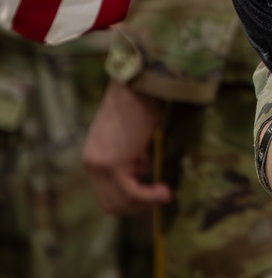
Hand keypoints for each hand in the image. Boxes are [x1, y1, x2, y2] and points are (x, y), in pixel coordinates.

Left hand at [83, 79, 170, 214]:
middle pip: (111, 203)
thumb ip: (128, 153)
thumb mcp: (130, 133)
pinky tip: (165, 192)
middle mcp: (91, 161)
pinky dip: (149, 198)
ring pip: (120, 203)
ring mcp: (99, 164)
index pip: (106, 192)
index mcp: (93, 153)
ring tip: (166, 193)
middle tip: (160, 193)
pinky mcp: (112, 164)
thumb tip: (138, 169)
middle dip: (137, 205)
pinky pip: (130, 193)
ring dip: (145, 204)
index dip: (130, 194)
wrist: (141, 79)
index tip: (150, 182)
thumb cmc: (142, 98)